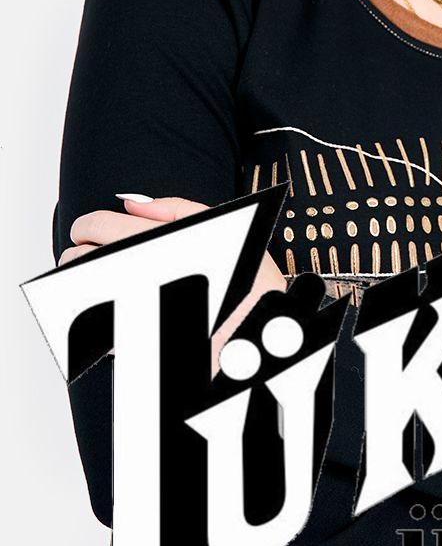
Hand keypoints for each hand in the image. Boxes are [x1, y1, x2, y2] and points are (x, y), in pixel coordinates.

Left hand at [59, 195, 287, 376]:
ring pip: (78, 289)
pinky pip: (91, 325)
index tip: (92, 230)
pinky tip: (110, 307)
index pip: (96, 225)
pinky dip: (92, 312)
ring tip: (97, 278)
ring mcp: (131, 309)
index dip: (87, 224)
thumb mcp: (221, 226)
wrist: (260, 333)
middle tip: (93, 253)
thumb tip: (131, 203)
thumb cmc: (245, 279)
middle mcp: (137, 273)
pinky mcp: (131, 342)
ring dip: (79, 280)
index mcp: (155, 243)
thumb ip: (173, 208)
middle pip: (77, 257)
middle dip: (79, 252)